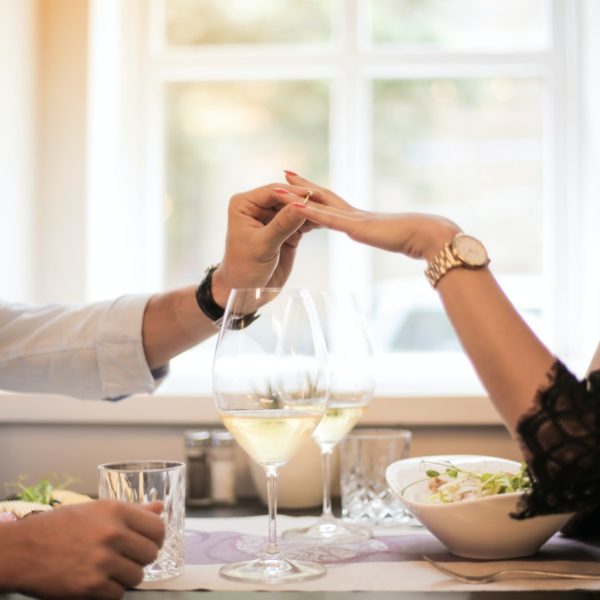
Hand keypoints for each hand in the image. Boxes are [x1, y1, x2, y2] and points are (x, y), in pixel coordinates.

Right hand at [7, 500, 163, 599]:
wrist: (23, 549)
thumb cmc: (61, 525)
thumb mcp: (98, 509)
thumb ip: (133, 510)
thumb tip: (160, 507)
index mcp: (117, 511)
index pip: (158, 528)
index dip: (155, 538)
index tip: (147, 542)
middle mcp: (113, 534)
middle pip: (151, 554)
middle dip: (140, 558)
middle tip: (125, 557)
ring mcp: (102, 561)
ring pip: (137, 576)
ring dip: (126, 576)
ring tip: (108, 568)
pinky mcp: (90, 586)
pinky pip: (118, 594)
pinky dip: (110, 591)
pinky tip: (97, 580)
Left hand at [211, 182, 316, 306]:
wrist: (247, 291)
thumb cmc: (244, 268)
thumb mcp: (263, 245)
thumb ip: (282, 225)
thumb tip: (301, 205)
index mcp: (245, 204)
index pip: (272, 192)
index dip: (292, 193)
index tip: (312, 194)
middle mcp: (259, 207)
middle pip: (287, 197)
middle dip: (305, 200)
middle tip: (326, 200)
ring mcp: (274, 218)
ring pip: (297, 208)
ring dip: (312, 210)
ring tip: (332, 209)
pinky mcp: (287, 231)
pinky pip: (302, 221)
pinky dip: (314, 221)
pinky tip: (328, 219)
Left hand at [281, 172, 460, 261]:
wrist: (431, 237)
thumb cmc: (420, 240)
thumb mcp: (397, 240)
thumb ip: (390, 237)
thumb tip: (392, 236)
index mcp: (362, 220)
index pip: (334, 205)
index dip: (317, 195)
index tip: (302, 186)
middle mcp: (355, 214)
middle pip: (323, 196)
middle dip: (303, 186)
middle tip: (285, 173)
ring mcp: (354, 219)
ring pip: (320, 205)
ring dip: (297, 197)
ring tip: (278, 185)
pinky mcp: (356, 228)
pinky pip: (327, 219)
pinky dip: (310, 213)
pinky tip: (294, 207)